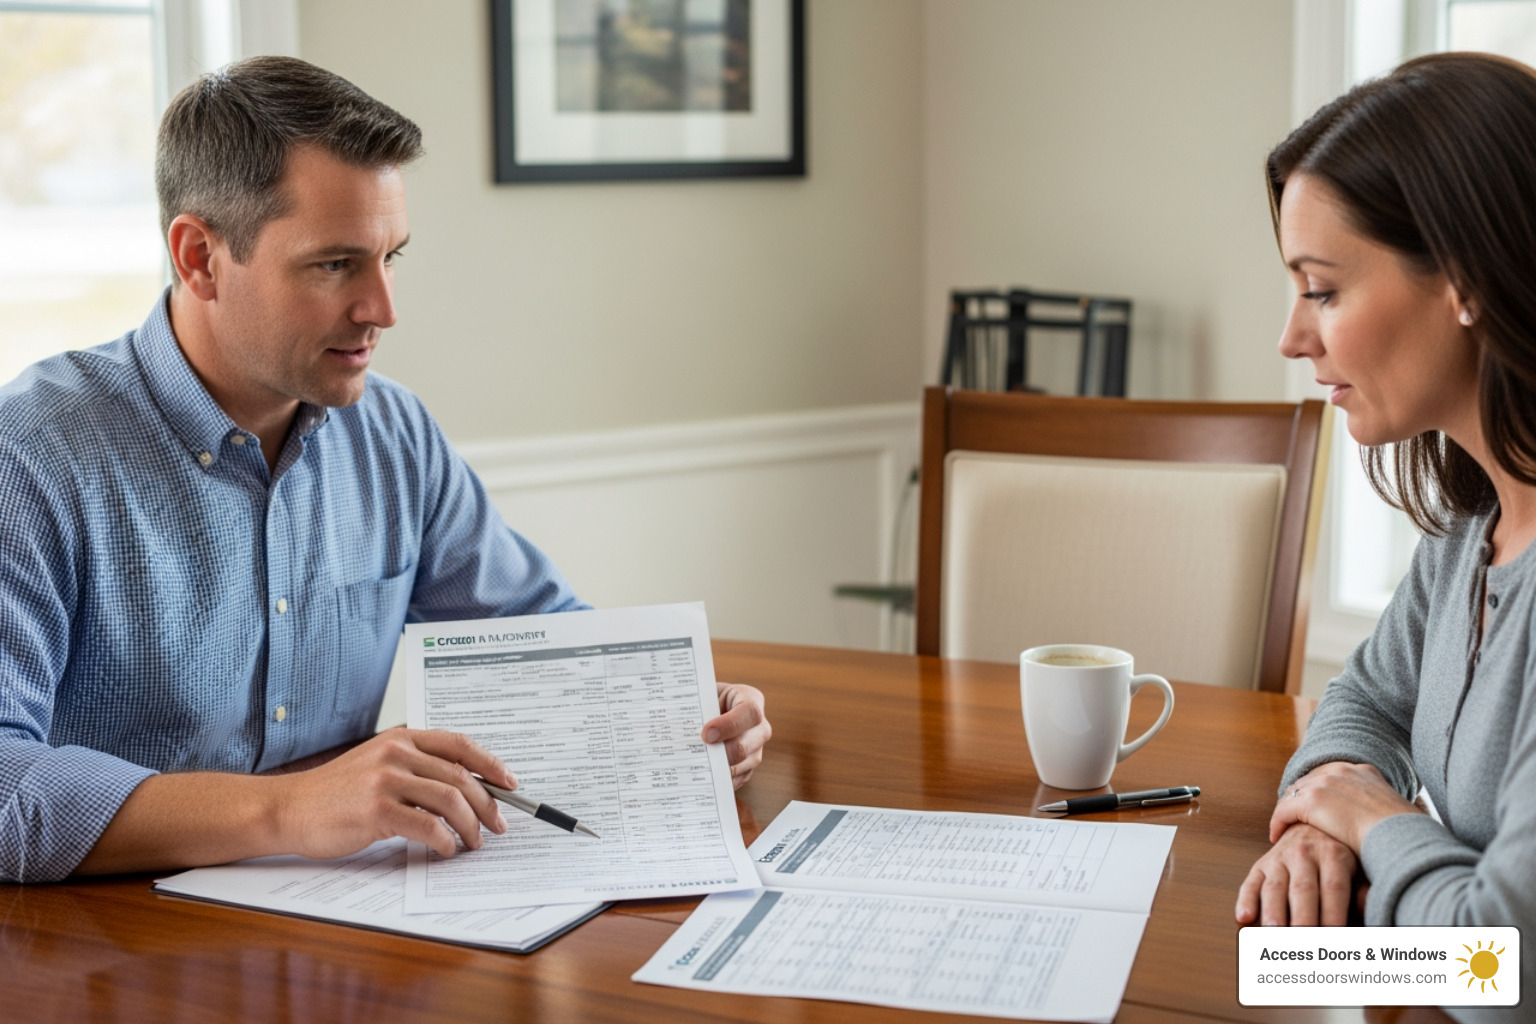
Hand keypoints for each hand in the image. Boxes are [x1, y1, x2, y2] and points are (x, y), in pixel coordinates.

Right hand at [278, 728, 514, 859]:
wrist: (289, 808)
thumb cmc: (335, 793)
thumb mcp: (377, 765)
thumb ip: (415, 769)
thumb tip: (464, 790)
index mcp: (401, 738)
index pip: (460, 745)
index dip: (490, 764)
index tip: (510, 783)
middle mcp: (396, 753)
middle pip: (461, 776)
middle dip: (487, 805)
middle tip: (497, 825)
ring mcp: (386, 779)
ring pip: (450, 800)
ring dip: (470, 826)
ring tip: (473, 842)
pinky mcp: (376, 809)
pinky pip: (428, 825)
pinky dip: (445, 840)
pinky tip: (446, 849)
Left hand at [703, 682, 770, 788]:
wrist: (710, 710)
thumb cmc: (707, 700)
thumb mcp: (704, 696)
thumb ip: (698, 707)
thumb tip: (677, 724)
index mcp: (751, 700)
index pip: (750, 713)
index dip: (729, 725)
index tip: (706, 734)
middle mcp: (759, 725)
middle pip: (747, 744)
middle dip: (722, 753)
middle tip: (701, 754)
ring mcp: (757, 747)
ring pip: (744, 764)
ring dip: (721, 768)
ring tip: (699, 766)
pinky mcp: (750, 764)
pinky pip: (740, 777)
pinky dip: (723, 779)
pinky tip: (707, 776)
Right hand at [1235, 822, 1359, 925]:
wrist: (1312, 821)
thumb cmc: (1340, 851)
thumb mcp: (1359, 864)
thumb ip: (1363, 888)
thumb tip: (1366, 906)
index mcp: (1333, 855)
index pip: (1333, 888)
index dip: (1334, 913)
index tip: (1336, 937)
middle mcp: (1304, 853)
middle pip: (1303, 890)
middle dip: (1302, 918)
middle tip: (1303, 941)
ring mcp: (1279, 858)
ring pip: (1274, 888)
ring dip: (1273, 912)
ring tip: (1273, 933)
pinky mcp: (1261, 864)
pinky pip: (1250, 882)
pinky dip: (1245, 900)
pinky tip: (1243, 918)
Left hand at [1269, 761, 1420, 852]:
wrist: (1401, 835)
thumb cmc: (1403, 834)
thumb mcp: (1392, 812)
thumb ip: (1378, 810)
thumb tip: (1381, 824)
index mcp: (1363, 771)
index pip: (1329, 776)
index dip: (1318, 792)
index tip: (1314, 807)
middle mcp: (1341, 771)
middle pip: (1308, 781)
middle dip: (1300, 799)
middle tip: (1293, 816)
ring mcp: (1325, 783)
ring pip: (1294, 794)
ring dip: (1288, 810)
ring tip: (1285, 825)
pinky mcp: (1311, 800)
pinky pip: (1284, 810)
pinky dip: (1278, 822)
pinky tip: (1276, 835)